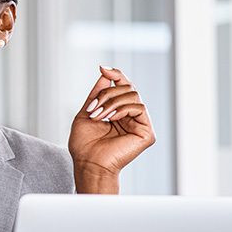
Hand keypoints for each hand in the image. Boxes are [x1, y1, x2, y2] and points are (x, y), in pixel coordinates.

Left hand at [68, 66, 155, 192]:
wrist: (88, 163)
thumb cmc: (84, 144)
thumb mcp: (87, 112)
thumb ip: (97, 93)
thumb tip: (105, 73)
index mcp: (119, 112)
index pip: (123, 86)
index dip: (116, 74)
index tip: (102, 68)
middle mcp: (131, 116)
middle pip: (127, 88)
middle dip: (107, 94)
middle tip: (93, 108)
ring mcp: (140, 124)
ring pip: (133, 95)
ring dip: (111, 102)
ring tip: (99, 116)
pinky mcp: (146, 132)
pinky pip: (139, 107)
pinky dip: (122, 108)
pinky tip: (111, 119)